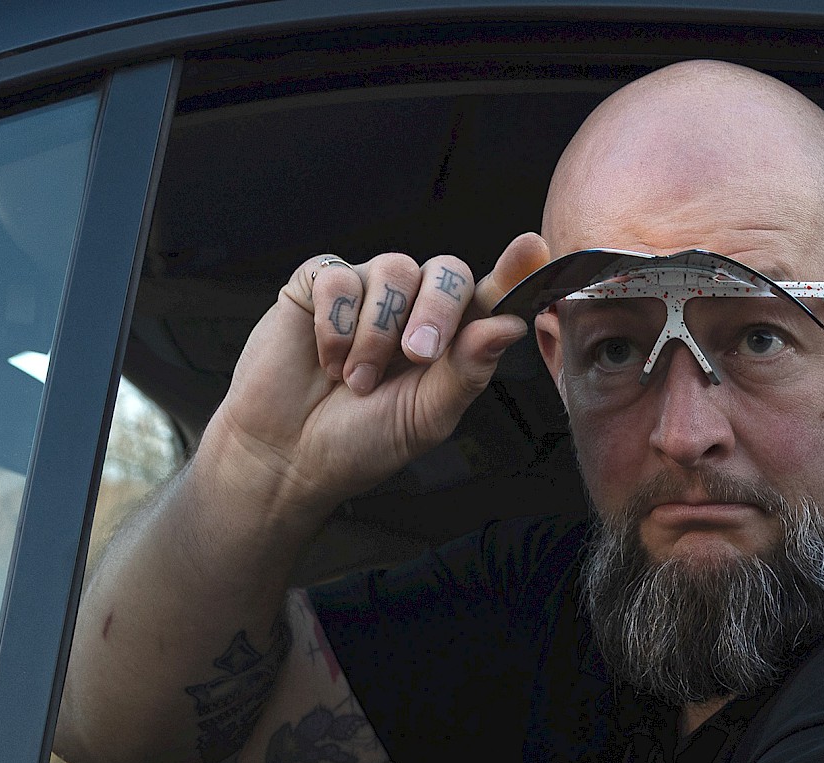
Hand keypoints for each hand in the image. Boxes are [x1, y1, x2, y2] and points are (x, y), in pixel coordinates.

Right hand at [208, 232, 552, 517]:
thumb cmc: (361, 441)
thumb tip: (508, 326)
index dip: (513, 271)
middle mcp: (413, 307)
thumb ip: (466, 372)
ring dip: (378, 332)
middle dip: (438, 310)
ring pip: (394, 269)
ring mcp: (367, 290)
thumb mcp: (426, 418)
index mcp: (449, 342)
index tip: (533, 248)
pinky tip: (328, 360)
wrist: (290, 453)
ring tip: (358, 379)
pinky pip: (339, 276)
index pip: (488, 297)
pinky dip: (336, 325)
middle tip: (417, 355)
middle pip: (446, 271)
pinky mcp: (319, 282)